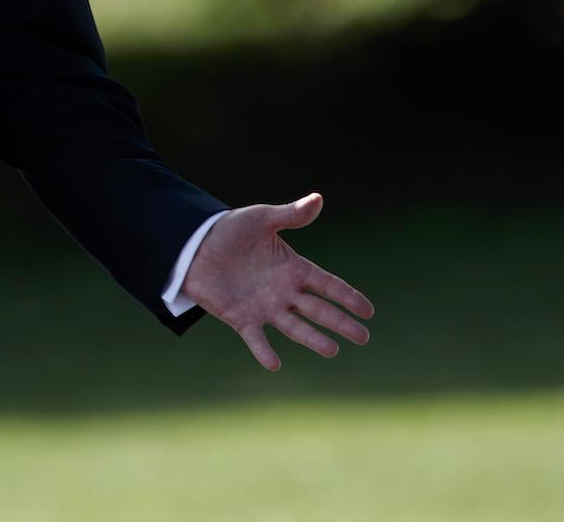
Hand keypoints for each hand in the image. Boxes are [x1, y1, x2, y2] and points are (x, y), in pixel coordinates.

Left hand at [180, 193, 373, 370]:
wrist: (194, 246)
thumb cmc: (230, 230)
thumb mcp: (261, 219)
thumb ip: (290, 215)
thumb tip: (318, 199)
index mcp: (292, 268)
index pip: (327, 284)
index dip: (347, 296)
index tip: (368, 310)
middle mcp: (283, 291)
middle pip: (318, 309)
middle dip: (340, 322)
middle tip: (363, 337)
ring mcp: (264, 307)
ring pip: (294, 326)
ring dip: (312, 338)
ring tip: (332, 350)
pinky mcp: (241, 318)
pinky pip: (255, 338)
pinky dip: (263, 351)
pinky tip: (274, 364)